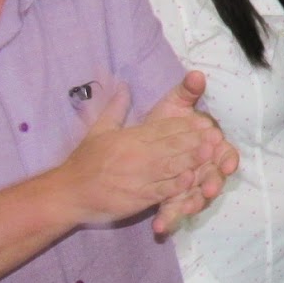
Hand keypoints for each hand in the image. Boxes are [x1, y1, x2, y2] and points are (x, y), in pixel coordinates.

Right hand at [57, 74, 230, 232]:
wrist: (67, 193)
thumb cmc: (83, 162)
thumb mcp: (98, 130)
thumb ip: (115, 108)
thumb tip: (123, 85)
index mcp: (128, 138)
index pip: (161, 128)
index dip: (184, 125)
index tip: (203, 121)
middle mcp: (135, 155)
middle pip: (170, 145)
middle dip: (194, 140)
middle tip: (216, 135)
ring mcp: (137, 177)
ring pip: (169, 166)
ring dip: (191, 159)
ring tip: (211, 153)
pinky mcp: (137, 197)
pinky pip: (160, 190)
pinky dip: (176, 185)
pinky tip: (192, 180)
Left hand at [146, 71, 239, 234]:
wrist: (141, 144)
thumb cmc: (166, 123)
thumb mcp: (174, 105)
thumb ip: (187, 92)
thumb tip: (196, 74)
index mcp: (210, 147)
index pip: (226, 155)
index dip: (227, 160)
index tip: (226, 164)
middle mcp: (204, 169)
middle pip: (214, 180)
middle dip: (212, 185)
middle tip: (210, 189)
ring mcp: (190, 187)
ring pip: (196, 200)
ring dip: (191, 206)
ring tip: (182, 212)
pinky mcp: (173, 201)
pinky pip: (172, 212)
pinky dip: (167, 220)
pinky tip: (158, 227)